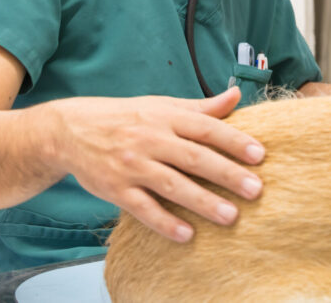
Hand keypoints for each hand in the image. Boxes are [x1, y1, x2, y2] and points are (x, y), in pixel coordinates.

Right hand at [46, 87, 263, 243]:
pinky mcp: (116, 190)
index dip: (234, 141)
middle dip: (227, 174)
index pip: (206, 128)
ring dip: (203, 202)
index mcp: (166, 117)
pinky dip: (165, 222)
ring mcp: (133, 166)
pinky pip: (143, 209)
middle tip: (256, 189)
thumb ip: (201, 107)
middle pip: (194, 158)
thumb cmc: (126, 117)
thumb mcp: (162, 105)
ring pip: (172, 186)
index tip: (259, 155)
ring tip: (231, 217)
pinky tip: (187, 234)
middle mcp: (151, 140)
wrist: (71, 130)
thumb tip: (236, 96)